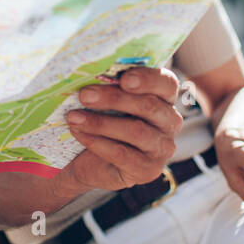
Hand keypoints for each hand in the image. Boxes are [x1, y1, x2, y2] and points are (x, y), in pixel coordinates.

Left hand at [61, 67, 182, 192]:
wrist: (87, 160)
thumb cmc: (101, 120)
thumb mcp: (106, 100)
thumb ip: (109, 86)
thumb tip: (91, 72)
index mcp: (164, 98)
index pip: (167, 83)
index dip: (148, 79)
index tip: (124, 78)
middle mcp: (170, 123)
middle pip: (149, 106)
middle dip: (114, 98)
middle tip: (84, 95)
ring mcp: (162, 149)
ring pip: (136, 131)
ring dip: (100, 123)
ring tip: (73, 117)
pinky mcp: (148, 170)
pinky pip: (122, 154)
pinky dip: (97, 142)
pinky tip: (79, 133)